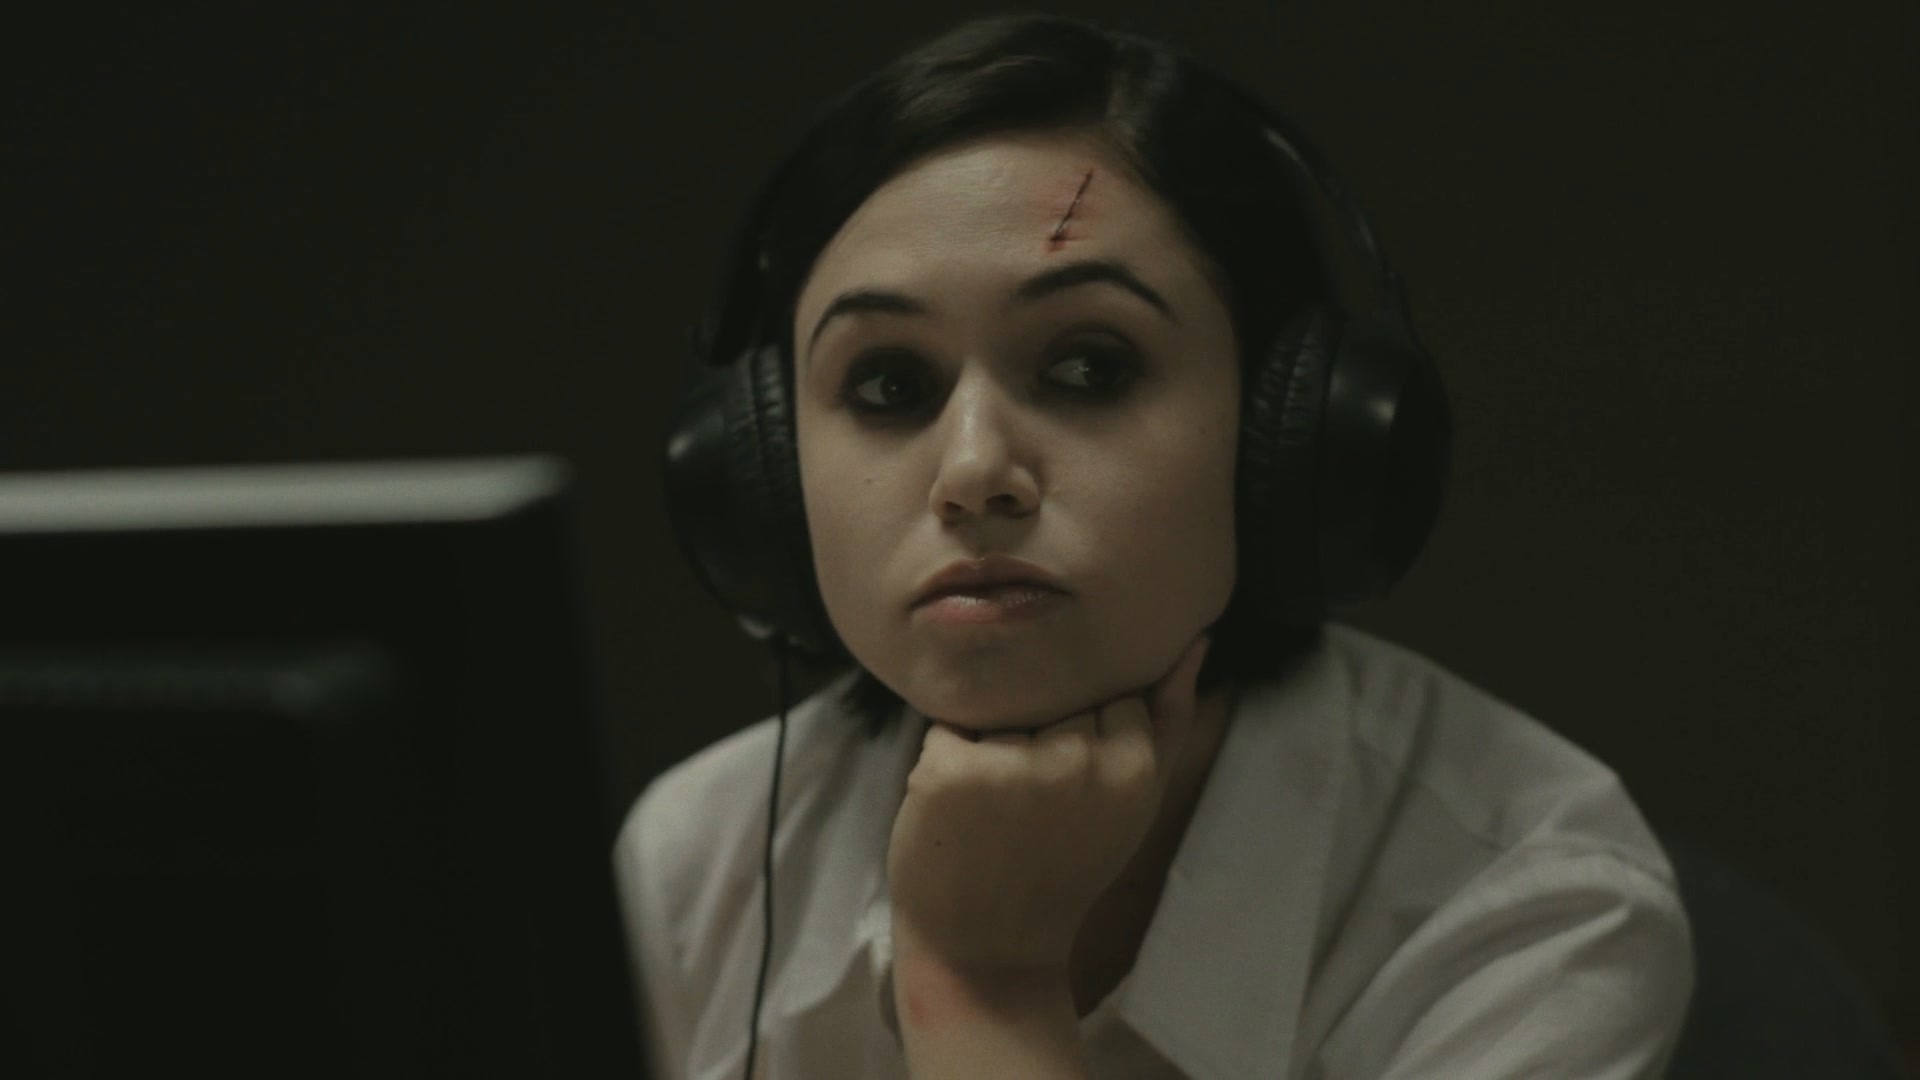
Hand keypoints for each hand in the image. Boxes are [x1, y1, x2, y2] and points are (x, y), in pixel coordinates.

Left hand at [886, 633, 1211, 975]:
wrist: (987, 946)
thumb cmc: (1065, 866)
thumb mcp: (1134, 800)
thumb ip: (1169, 721)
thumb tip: (1196, 639)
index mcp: (1132, 767)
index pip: (1110, 693)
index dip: (1087, 732)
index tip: (1076, 785)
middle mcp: (1074, 760)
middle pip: (1057, 693)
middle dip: (1041, 731)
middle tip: (1033, 803)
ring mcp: (1010, 765)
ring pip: (1005, 704)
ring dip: (992, 741)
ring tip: (996, 805)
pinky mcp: (947, 772)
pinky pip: (947, 726)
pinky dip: (945, 757)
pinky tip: (958, 808)